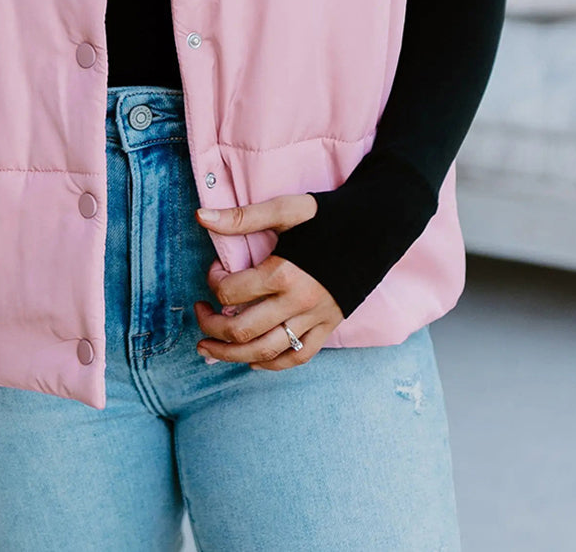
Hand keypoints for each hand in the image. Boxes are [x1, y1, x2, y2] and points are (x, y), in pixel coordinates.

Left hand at [193, 194, 344, 369]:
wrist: (376, 227)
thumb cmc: (329, 216)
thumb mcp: (286, 210)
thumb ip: (242, 217)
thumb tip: (200, 216)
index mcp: (285, 273)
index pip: (232, 292)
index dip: (213, 283)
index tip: (215, 270)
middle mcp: (300, 303)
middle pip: (242, 330)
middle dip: (211, 326)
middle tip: (199, 313)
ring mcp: (316, 320)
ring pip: (265, 352)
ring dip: (230, 355)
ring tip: (206, 348)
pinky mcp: (329, 327)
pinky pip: (297, 357)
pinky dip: (271, 364)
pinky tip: (251, 359)